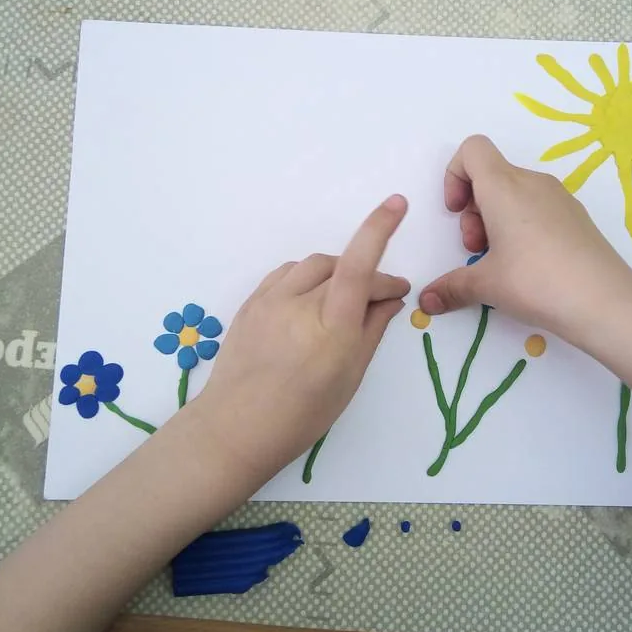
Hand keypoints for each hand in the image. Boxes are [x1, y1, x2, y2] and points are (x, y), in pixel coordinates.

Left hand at [195, 195, 409, 481]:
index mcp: (331, 327)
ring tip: (344, 299)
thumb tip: (391, 298)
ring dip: (335, 272)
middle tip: (381, 299)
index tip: (396, 204)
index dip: (378, 229)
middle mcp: (299, 304)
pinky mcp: (251, 303)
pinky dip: (307, 278)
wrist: (236, 427)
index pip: (358, 265)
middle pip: (340, 266)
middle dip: (367, 276)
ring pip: (312, 265)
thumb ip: (372, 330)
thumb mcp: (349, 377)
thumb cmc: (302, 414)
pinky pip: (286, 274)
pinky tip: (311, 300)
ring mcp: (270, 300)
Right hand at [418, 136, 631, 352]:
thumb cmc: (537, 282)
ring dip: (496, 220)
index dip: (454, 175)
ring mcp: (560, 198)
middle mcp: (533, 183)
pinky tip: (530, 266)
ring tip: (501, 263)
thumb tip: (426, 301)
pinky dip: (522, 227)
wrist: (606, 303)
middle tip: (476, 249)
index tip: (456, 213)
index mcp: (505, 187)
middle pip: (491, 175)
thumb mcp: (486, 286)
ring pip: (515, 193)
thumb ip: (451, 287)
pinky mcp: (577, 217)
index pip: (473, 149)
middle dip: (473, 209)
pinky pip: (538, 208)